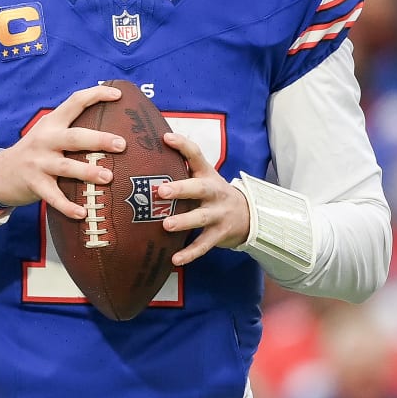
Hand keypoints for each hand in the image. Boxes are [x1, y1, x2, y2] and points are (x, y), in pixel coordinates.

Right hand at [0, 85, 124, 217]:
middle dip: (98, 140)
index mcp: (52, 123)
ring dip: (87, 172)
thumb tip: (112, 128)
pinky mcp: (35, 184)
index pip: (75, 102)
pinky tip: (83, 213)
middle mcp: (45, 140)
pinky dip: (68, 206)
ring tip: (108, 177)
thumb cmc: (36, 151)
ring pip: (66, 167)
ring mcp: (38, 163)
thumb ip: (72, 128)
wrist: (1, 173)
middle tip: (121, 144)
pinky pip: (54, 197)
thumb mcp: (49, 133)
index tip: (118, 94)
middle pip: (74, 137)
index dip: (96, 95)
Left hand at [156, 131, 250, 266]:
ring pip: (202, 218)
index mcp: (207, 174)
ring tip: (166, 225)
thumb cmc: (213, 193)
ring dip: (184, 221)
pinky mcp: (220, 234)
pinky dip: (190, 253)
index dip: (182, 145)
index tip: (166, 138)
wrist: (248, 214)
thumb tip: (148, 152)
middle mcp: (214, 192)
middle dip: (181, 189)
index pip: (196, 155)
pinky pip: (204, 245)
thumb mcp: (204, 178)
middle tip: (161, 191)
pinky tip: (175, 259)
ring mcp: (219, 214)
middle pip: (200, 188)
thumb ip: (182, 168)